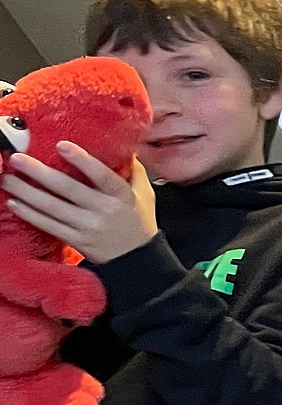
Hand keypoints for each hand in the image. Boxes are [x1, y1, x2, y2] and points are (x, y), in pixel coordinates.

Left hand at [3, 145, 155, 263]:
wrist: (138, 259)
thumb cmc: (139, 221)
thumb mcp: (145, 194)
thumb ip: (134, 170)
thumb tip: (123, 145)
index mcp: (122, 195)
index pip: (102, 176)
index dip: (82, 161)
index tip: (62, 145)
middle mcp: (104, 210)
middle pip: (68, 189)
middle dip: (39, 173)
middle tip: (17, 159)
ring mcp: (88, 227)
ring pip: (53, 208)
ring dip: (27, 192)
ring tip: (8, 179)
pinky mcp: (77, 241)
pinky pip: (49, 226)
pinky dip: (30, 214)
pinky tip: (15, 203)